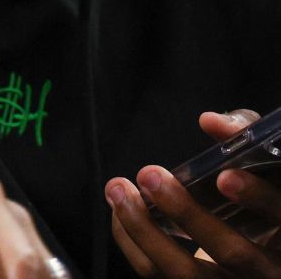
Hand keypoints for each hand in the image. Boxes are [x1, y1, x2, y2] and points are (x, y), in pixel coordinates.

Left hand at [108, 109, 280, 276]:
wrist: (255, 250)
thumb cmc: (260, 196)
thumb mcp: (263, 166)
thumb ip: (245, 136)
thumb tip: (211, 121)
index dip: (257, 197)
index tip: (225, 176)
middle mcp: (270, 267)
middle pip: (234, 252)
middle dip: (188, 213)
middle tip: (151, 175)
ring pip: (188, 272)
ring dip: (144, 229)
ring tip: (118, 189)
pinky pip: (158, 274)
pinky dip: (132, 240)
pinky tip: (119, 210)